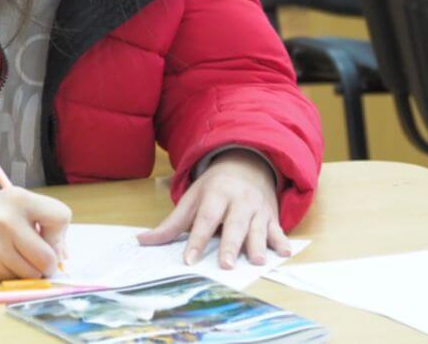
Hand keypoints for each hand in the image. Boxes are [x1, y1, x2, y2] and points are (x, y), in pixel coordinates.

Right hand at [0, 187, 70, 280]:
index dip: (58, 232)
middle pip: (49, 257)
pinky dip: (11, 274)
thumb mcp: (11, 205)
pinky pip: (13, 279)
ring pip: (32, 273)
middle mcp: (7, 220)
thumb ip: (40, 223)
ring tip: (12, 254)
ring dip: (28, 270)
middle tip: (37, 256)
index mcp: (18, 198)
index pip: (61, 217)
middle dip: (47, 262)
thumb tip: (64, 257)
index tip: (46, 235)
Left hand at [138, 150, 289, 268]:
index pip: (204, 219)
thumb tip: (142, 241)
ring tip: (257, 261)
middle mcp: (238, 201)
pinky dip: (282, 240)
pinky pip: (278, 229)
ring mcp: (257, 209)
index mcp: (215, 195)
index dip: (196, 240)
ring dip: (258, 244)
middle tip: (225, 264)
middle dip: (230, 244)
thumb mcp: (191, 199)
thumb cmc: (214, 188)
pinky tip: (285, 252)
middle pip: (233, 224)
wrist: (246, 163)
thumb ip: (171, 224)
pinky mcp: (272, 217)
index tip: (189, 260)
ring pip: (257, 228)